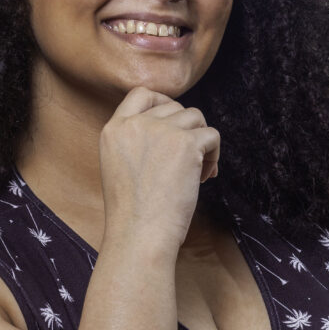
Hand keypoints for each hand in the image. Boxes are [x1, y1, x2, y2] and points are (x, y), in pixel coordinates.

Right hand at [99, 86, 219, 252]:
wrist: (139, 235)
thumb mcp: (119, 167)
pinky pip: (212, 135)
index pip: (141, 94)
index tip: (173, 124)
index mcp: (113, 129)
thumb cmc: (132, 214)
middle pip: (174, 106)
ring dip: (202, 142)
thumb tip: (176, 128)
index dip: (162, 103)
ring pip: (196, 118)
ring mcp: (161, 131)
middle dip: (186, 130)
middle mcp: (135, 124)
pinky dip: (215, 155)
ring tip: (197, 172)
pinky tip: (205, 177)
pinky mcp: (186, 144)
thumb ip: (137, 143)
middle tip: (186, 163)